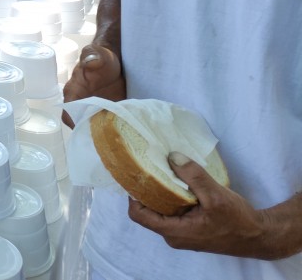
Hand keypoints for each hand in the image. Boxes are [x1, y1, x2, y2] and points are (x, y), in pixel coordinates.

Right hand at [61, 45, 124, 126]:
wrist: (115, 62)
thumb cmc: (103, 58)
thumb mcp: (98, 54)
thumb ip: (92, 55)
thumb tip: (90, 62)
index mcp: (74, 92)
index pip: (68, 114)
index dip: (76, 123)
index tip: (91, 127)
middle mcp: (81, 105)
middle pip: (82, 125)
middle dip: (95, 131)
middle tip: (110, 133)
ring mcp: (95, 111)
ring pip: (95, 128)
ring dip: (105, 133)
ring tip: (120, 133)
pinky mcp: (108, 115)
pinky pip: (107, 127)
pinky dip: (115, 130)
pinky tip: (126, 131)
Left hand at [128, 153, 286, 258]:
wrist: (260, 236)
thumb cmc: (238, 221)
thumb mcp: (215, 196)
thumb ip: (193, 176)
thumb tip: (172, 157)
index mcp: (174, 232)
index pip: (139, 215)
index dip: (133, 194)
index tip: (135, 173)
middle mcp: (174, 235)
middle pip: (148, 210)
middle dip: (146, 189)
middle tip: (147, 165)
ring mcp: (182, 232)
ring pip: (161, 209)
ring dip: (160, 191)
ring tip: (162, 169)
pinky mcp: (191, 227)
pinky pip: (173, 210)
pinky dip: (172, 195)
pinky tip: (178, 179)